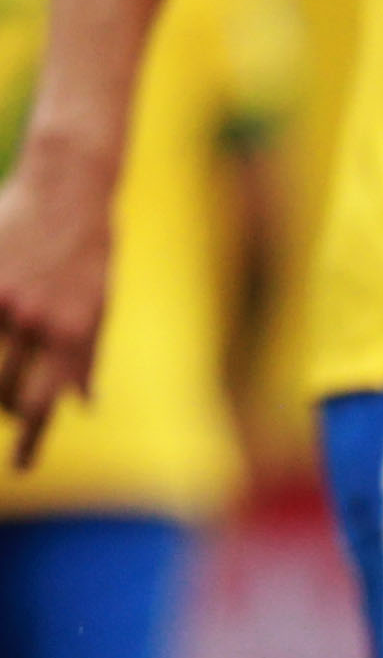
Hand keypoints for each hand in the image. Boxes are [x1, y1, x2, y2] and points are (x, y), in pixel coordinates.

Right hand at [0, 143, 118, 468]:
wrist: (69, 191)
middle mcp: (38, 323)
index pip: (47, 405)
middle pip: (7, 392)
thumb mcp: (99, 308)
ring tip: (5, 385)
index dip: (32, 442)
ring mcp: (4, 299)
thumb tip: (85, 405)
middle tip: (13, 410)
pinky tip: (2, 339)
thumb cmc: (88, 254)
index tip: (21, 466)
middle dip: (8, 409)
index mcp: (72, 337)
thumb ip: (87, 358)